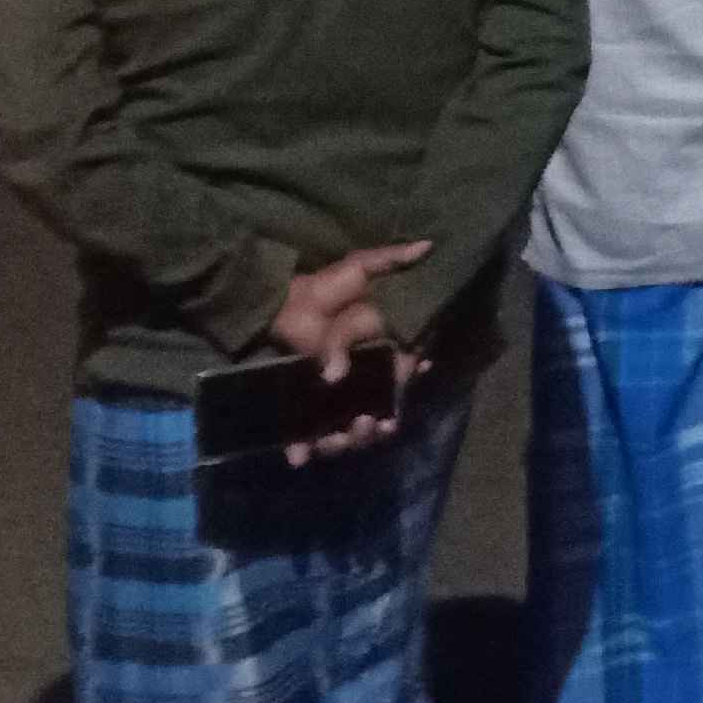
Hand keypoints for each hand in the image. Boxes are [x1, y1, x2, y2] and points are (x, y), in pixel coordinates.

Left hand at [267, 240, 427, 465]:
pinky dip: (304, 450)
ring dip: (347, 442)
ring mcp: (327, 398)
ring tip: (340, 437)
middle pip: (374, 416)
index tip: (397, 409)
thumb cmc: (320, 289)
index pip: (397, 385)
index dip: (401, 399)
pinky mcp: (297, 408)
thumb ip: (390, 259)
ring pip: (345, 432)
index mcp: (377, 356)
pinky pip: (304, 436)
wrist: (274, 305)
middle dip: (374, 429)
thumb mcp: (357, 269)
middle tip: (368, 424)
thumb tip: (428, 246)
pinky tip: (300, 456)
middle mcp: (357, 383)